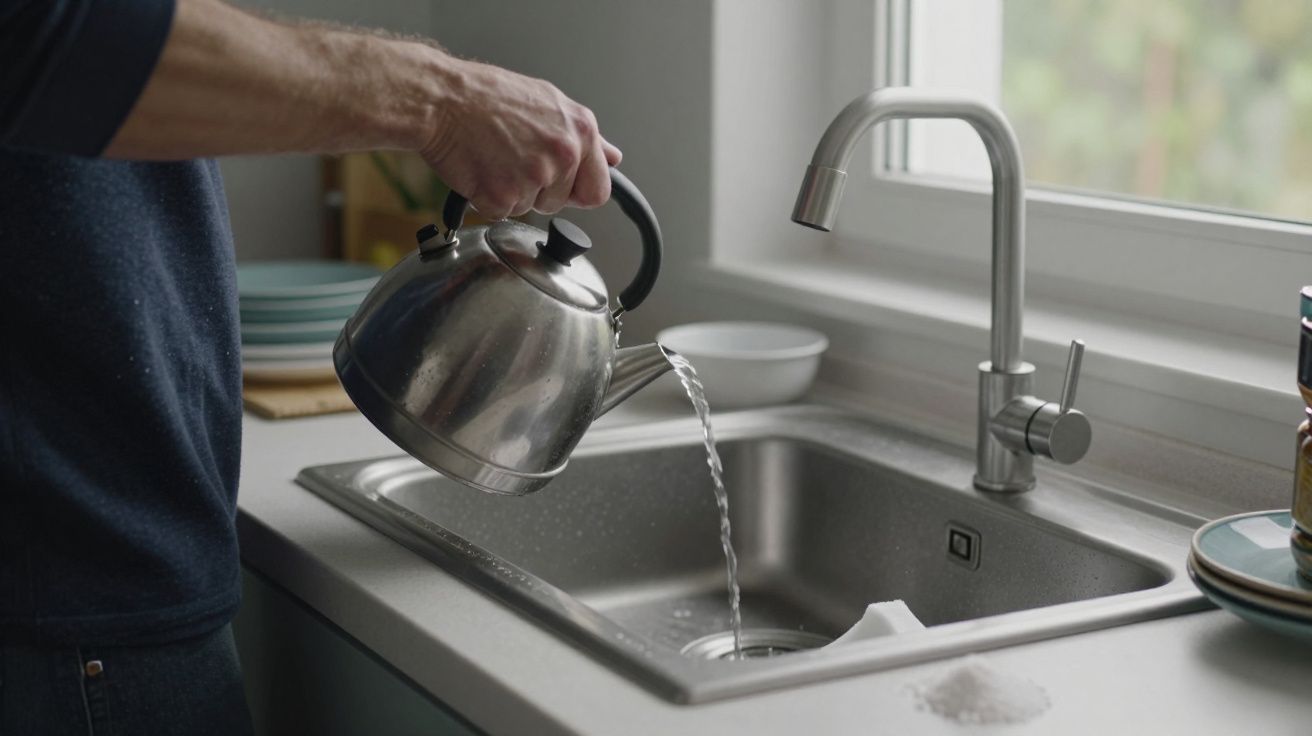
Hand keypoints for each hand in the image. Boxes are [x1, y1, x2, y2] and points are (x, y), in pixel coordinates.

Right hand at [418, 54, 621, 219]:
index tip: (561, 185)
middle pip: (560, 202)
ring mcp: (534, 177)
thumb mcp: (548, 102)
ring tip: (494, 156)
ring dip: (510, 192)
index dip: (576, 191)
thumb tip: (612, 157)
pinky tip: (480, 168)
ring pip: (529, 208)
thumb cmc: (486, 97)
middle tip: (513, 159)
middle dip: (539, 191)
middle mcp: (563, 154)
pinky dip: (487, 199)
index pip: (599, 190)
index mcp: (580, 131)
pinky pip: (501, 213)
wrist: (440, 99)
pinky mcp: (504, 196)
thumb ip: (584, 137)